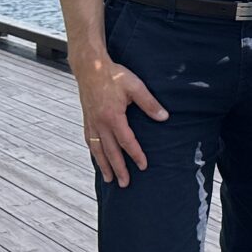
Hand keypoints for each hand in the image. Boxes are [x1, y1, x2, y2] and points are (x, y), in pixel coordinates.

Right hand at [72, 53, 167, 185]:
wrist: (90, 67)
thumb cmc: (114, 75)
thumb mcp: (135, 86)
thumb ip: (149, 103)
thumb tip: (164, 117)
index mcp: (113, 116)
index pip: (126, 141)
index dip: (135, 155)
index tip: (143, 166)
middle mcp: (100, 123)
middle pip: (110, 151)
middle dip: (118, 169)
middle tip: (125, 184)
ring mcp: (91, 122)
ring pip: (98, 149)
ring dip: (104, 165)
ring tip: (109, 179)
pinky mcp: (87, 119)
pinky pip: (90, 141)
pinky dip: (94, 152)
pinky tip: (97, 158)